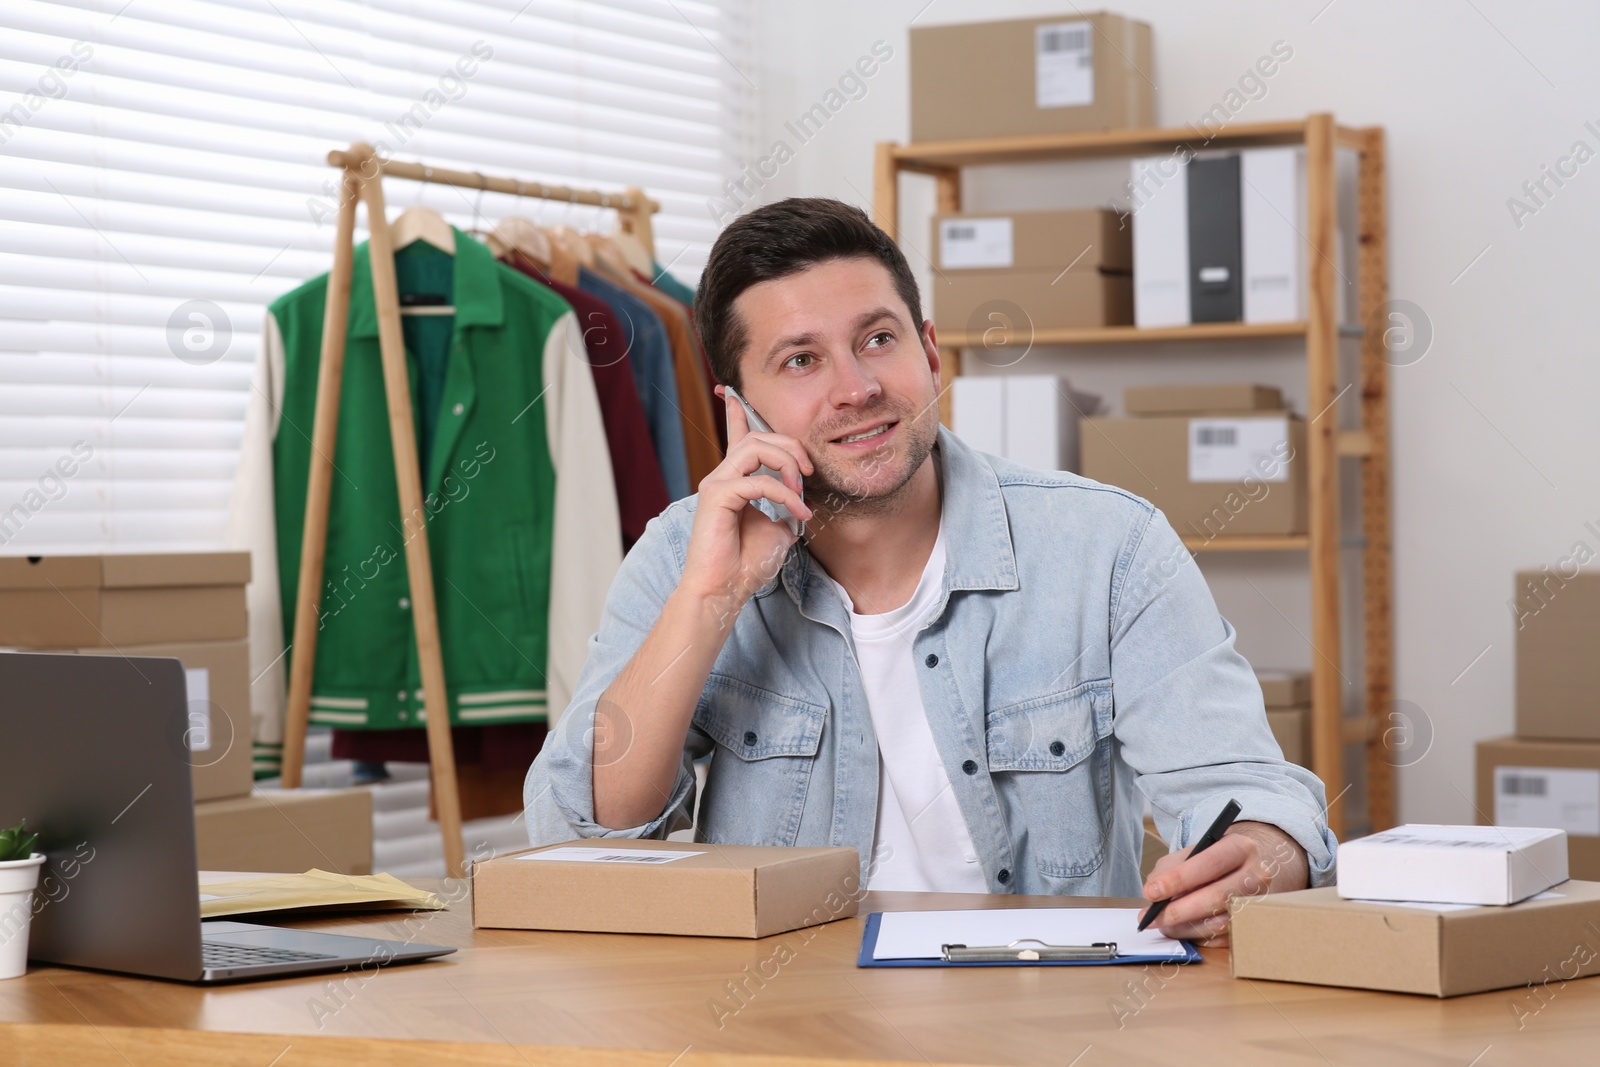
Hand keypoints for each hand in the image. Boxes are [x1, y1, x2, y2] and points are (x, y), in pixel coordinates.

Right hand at [678, 388, 814, 609]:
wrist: (724, 591)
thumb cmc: (747, 565)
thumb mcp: (778, 530)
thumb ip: (787, 507)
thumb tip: (802, 500)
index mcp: (734, 480)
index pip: (738, 436)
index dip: (739, 412)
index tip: (735, 393)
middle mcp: (722, 476)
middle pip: (759, 436)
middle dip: (791, 447)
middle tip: (809, 472)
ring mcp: (716, 484)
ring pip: (756, 448)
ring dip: (787, 465)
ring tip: (801, 492)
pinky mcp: (717, 496)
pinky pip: (759, 481)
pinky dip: (784, 495)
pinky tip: (797, 513)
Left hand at [1140, 821, 1308, 945]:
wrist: (1251, 868)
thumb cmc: (1215, 859)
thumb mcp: (1193, 851)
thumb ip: (1169, 868)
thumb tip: (1152, 893)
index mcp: (1241, 848)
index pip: (1210, 864)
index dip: (1179, 879)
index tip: (1152, 892)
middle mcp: (1256, 876)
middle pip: (1217, 897)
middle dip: (1178, 910)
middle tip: (1151, 917)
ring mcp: (1258, 905)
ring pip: (1218, 923)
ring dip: (1183, 928)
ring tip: (1161, 924)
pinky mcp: (1252, 926)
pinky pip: (1220, 939)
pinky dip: (1195, 936)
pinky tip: (1179, 929)